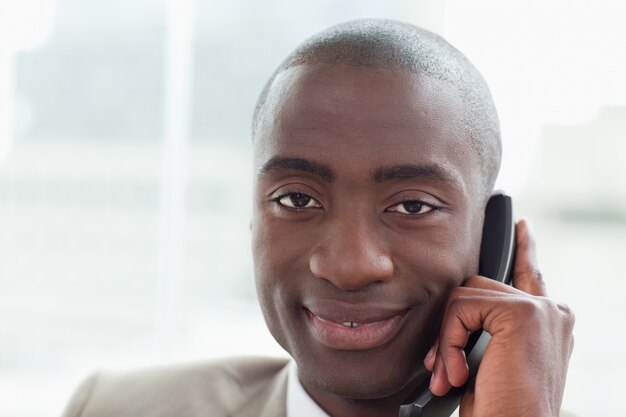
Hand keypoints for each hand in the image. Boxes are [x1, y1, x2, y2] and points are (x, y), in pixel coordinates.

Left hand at [423, 219, 574, 416]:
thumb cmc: (499, 408)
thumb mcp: (490, 361)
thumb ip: (488, 329)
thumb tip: (459, 309)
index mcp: (550, 322)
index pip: (532, 276)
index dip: (525, 250)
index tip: (520, 227)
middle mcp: (553, 311)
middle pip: (478, 287)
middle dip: (450, 327)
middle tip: (445, 367)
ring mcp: (542, 309)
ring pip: (465, 297)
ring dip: (447, 340)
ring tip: (452, 376)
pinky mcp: (523, 313)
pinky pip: (461, 307)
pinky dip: (448, 341)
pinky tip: (459, 372)